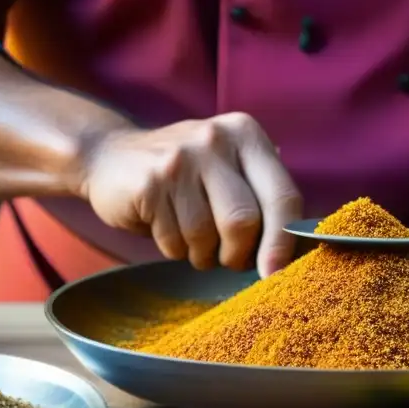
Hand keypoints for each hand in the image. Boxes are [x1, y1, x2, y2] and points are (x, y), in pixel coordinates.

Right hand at [77, 113, 302, 276]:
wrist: (110, 156)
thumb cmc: (186, 174)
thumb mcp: (229, 166)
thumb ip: (263, 194)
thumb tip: (298, 245)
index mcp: (246, 134)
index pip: (282, 196)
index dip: (283, 242)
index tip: (277, 273)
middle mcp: (216, 139)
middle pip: (244, 221)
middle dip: (238, 253)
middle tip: (229, 258)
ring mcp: (180, 159)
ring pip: (206, 235)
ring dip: (202, 253)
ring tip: (192, 238)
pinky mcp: (149, 183)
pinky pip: (174, 241)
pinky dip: (175, 249)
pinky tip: (167, 228)